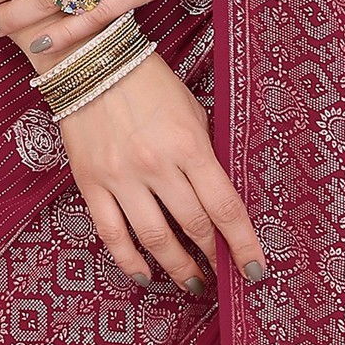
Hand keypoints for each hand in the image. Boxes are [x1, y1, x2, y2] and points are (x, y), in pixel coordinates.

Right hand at [56, 53, 264, 297]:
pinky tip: (146, 276)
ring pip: (155, 239)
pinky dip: (130, 262)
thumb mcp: (192, 111)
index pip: (224, 207)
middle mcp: (156, 166)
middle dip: (214, 257)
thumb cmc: (149, 83)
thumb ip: (206, 154)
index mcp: (188, 145)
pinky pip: (112, 235)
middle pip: (194, 227)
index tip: (254, 269)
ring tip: (193, 282)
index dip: (243, 244)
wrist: (90, 62)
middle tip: (225, 273)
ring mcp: (121, 178)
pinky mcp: (91, 184)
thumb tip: (220, 200)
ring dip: (178, 268)